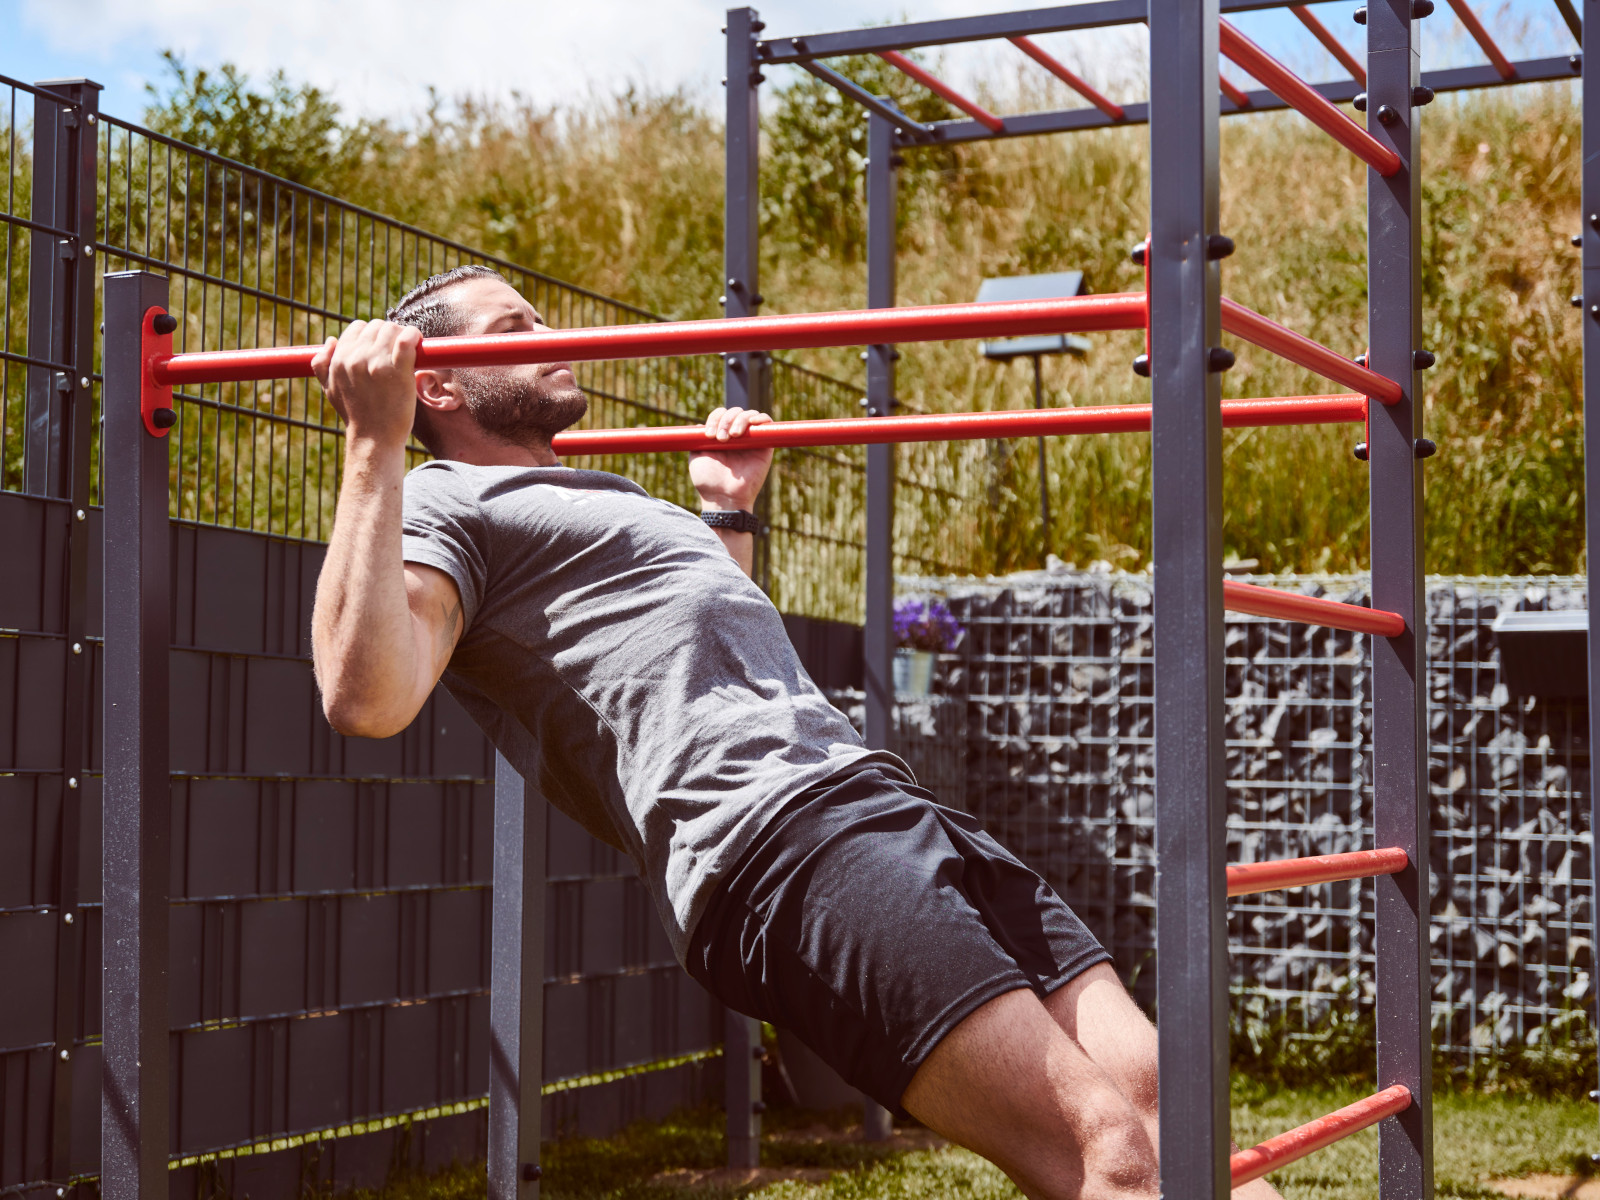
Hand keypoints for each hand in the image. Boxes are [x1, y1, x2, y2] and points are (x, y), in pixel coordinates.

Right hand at [311, 319, 422, 449]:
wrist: (375, 438)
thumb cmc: (356, 415)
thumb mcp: (330, 390)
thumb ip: (322, 365)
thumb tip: (331, 340)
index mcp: (339, 360)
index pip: (357, 328)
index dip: (372, 335)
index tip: (382, 347)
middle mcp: (355, 358)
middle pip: (377, 326)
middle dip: (389, 335)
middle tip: (397, 351)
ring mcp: (377, 363)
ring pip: (392, 329)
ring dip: (403, 335)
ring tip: (409, 351)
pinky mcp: (398, 369)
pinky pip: (407, 339)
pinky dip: (414, 336)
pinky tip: (418, 343)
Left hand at [689, 406, 774, 510]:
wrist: (723, 496)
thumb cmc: (708, 481)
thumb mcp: (696, 456)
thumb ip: (698, 439)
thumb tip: (702, 425)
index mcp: (721, 437)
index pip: (721, 414)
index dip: (715, 418)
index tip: (709, 434)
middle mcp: (737, 437)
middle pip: (735, 412)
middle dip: (726, 420)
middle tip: (721, 438)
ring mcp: (751, 440)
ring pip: (750, 414)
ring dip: (739, 419)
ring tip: (733, 436)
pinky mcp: (765, 446)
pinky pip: (767, 422)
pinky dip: (760, 418)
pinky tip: (750, 425)